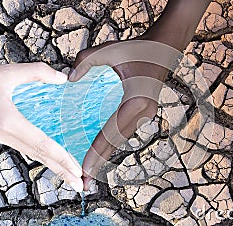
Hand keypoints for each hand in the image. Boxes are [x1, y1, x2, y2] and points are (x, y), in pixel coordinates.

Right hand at [0, 61, 82, 191]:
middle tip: (79, 183)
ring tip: (68, 175)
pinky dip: (39, 155)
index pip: (42, 144)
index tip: (76, 170)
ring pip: (31, 155)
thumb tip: (62, 78)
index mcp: (8, 122)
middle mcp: (4, 135)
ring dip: (52, 165)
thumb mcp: (8, 72)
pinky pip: (23, 149)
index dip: (61, 158)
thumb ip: (37, 73)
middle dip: (61, 170)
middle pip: (39, 156)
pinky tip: (49, 157)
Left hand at [69, 39, 170, 189]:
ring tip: (90, 172)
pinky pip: (125, 132)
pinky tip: (100, 151)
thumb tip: (69, 80)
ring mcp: (146, 114)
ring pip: (121, 140)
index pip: (110, 132)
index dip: (96, 152)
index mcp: (134, 102)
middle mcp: (142, 113)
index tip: (84, 169)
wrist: (163, 49)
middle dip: (99, 162)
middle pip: (116, 143)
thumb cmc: (138, 49)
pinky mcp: (144, 113)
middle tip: (84, 182)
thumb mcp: (109, 50)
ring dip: (105, 155)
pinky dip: (111, 143)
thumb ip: (85, 61)